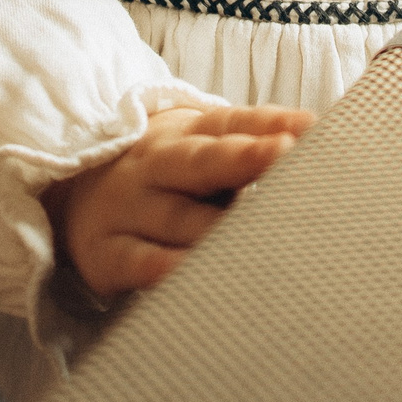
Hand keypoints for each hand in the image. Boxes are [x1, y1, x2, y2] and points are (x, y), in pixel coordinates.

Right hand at [43, 104, 313, 302]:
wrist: (76, 192)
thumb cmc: (167, 174)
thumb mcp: (202, 146)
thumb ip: (258, 141)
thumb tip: (324, 135)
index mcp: (188, 133)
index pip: (232, 124)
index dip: (270, 125)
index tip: (307, 130)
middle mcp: (157, 165)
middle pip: (202, 161)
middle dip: (244, 159)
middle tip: (283, 156)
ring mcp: (130, 208)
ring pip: (179, 219)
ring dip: (218, 228)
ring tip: (263, 236)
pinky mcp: (109, 253)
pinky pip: (141, 264)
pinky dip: (168, 271)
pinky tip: (196, 277)